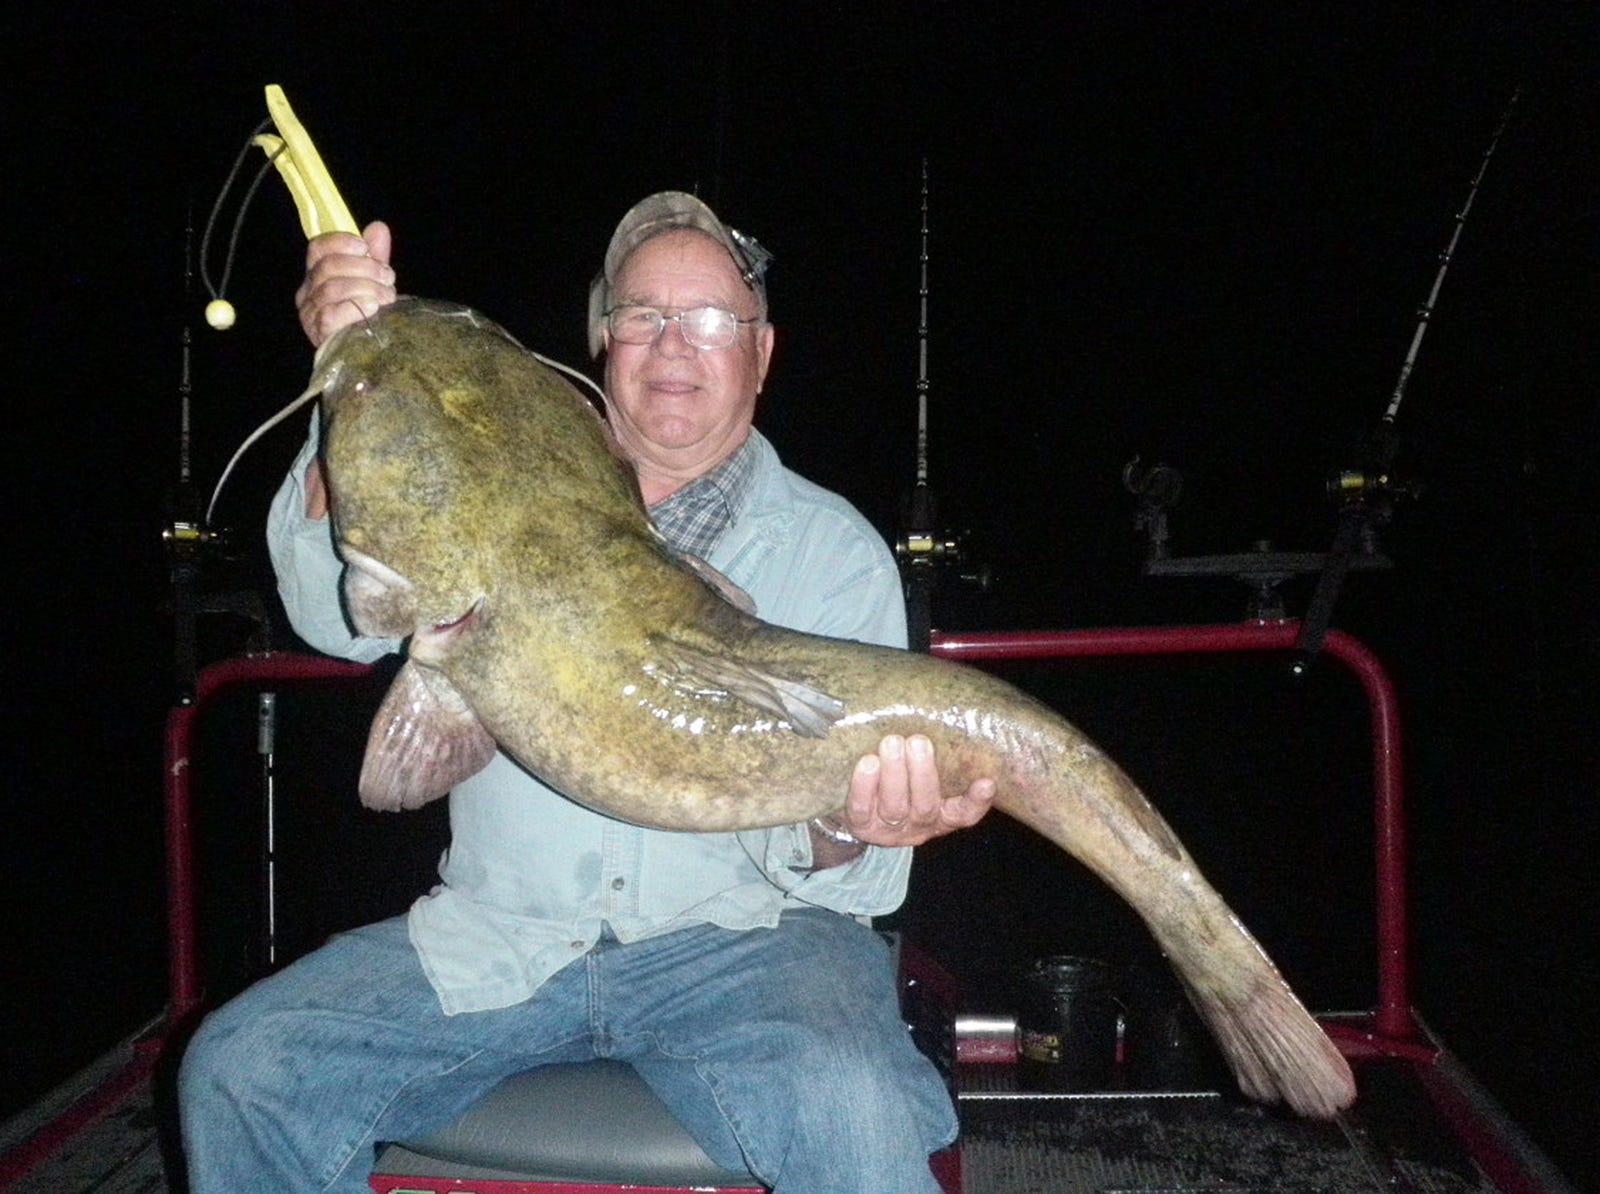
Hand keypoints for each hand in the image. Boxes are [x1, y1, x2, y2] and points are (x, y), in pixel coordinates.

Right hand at [295, 220, 396, 346]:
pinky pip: (331, 315)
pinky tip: (373, 308)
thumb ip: (374, 256)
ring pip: (332, 289)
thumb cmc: (370, 313)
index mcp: (317, 275)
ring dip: (366, 288)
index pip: (318, 248)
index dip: (340, 242)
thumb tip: (378, 228)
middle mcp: (308, 292)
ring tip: (387, 296)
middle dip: (364, 268)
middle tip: (388, 277)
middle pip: (328, 267)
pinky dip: (355, 308)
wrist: (372, 350)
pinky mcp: (319, 334)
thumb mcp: (374, 281)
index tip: (365, 247)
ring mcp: (311, 314)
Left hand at [843, 734, 995, 847]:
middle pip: (926, 806)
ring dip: (894, 774)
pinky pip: (862, 809)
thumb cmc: (902, 779)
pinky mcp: (862, 826)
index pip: (965, 812)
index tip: (987, 781)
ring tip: (892, 744)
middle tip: (918, 742)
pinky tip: (868, 763)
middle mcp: (920, 824)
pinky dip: (864, 786)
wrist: (861, 808)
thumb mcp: (924, 771)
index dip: (977, 801)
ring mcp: (890, 829)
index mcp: (943, 814)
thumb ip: (938, 753)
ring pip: (895, 806)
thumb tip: (940, 707)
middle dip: (923, 773)